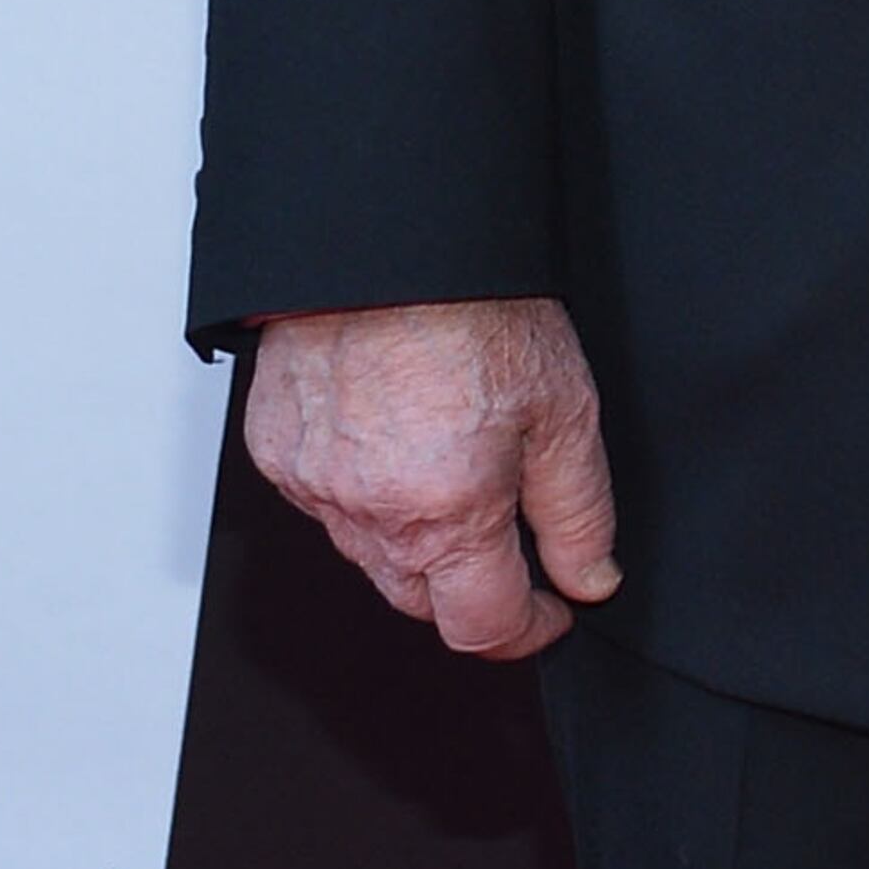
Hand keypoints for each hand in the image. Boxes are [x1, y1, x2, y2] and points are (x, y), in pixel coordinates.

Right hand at [245, 296, 621, 661]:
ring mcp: (314, 489)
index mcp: (445, 515)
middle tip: (512, 530)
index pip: (482, 628)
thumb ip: (578, 512)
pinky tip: (396, 440)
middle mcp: (369, 515)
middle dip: (474, 585)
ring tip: (454, 465)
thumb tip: (589, 579)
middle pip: (423, 601)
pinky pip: (327, 505)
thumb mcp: (565, 410)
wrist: (387, 239)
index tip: (554, 607)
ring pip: (372, 556)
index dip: (529, 628)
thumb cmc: (477, 310)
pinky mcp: (278, 455)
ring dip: (417, 541)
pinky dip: (364, 494)